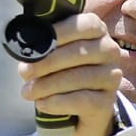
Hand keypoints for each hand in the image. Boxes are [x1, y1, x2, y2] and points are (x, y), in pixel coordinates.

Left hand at [17, 13, 121, 135]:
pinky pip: (83, 100)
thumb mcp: (53, 54)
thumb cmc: (60, 73)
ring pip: (80, 77)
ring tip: (28, 92)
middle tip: (24, 72)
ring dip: (48, 85)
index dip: (61, 32)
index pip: (87, 25)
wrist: (78, 110)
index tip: (37, 42)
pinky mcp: (107, 101)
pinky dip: (58, 102)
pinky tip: (42, 104)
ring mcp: (112, 77)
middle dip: (46, 63)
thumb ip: (43, 45)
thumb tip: (23, 49)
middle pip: (79, 53)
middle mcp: (109, 52)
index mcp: (97, 32)